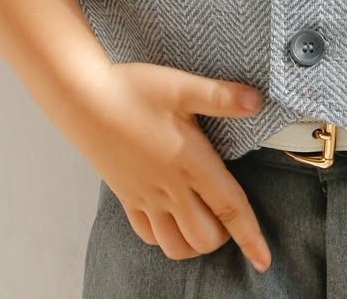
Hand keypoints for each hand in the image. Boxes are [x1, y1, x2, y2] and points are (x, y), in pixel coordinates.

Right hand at [73, 61, 271, 272]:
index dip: (250, 236)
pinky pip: (148, 234)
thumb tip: (257, 101)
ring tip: (203, 221)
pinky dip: (164, 237)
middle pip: (204, 238)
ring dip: (194, 243)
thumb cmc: (133, 90)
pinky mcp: (126, 196)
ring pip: (175, 245)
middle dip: (224, 237)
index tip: (264, 260)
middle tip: (229, 216)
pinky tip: (171, 218)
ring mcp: (146, 196)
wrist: (82, 100)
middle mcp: (170, 188)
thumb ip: (221, 96)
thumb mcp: (181, 86)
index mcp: (190, 162)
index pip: (230, 208)